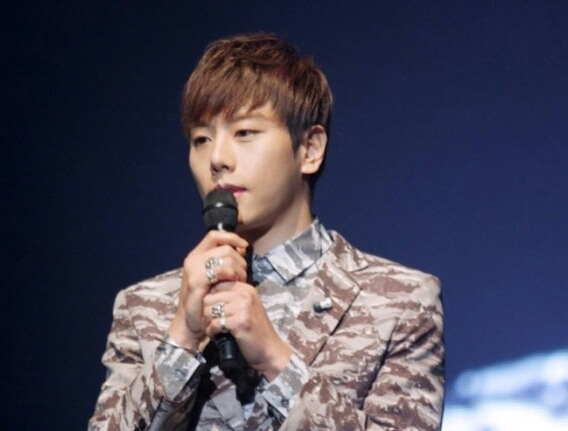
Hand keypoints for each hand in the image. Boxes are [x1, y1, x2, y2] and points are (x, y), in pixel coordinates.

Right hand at [168, 230, 247, 350]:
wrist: (191, 323)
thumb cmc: (205, 301)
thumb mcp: (216, 278)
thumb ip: (225, 262)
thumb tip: (242, 248)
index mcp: (196, 255)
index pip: (215, 235)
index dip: (232, 237)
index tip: (244, 246)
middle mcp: (193, 259)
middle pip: (225, 247)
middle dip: (240, 260)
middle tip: (242, 275)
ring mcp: (193, 270)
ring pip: (225, 257)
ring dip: (238, 268)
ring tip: (239, 281)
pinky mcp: (196, 281)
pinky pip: (220, 270)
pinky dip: (231, 275)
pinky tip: (234, 283)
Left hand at [203, 282, 292, 380]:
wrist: (269, 349)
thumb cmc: (255, 330)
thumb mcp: (245, 307)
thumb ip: (231, 298)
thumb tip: (206, 296)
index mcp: (245, 288)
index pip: (216, 286)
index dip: (210, 301)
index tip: (214, 313)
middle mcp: (245, 294)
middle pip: (209, 298)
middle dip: (206, 313)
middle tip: (211, 324)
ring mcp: (243, 307)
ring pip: (209, 311)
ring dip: (208, 324)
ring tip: (214, 330)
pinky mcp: (240, 321)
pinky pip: (214, 324)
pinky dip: (212, 332)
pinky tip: (217, 336)